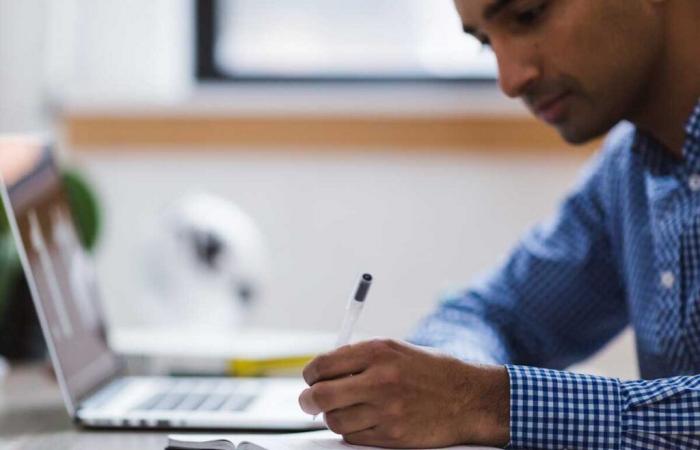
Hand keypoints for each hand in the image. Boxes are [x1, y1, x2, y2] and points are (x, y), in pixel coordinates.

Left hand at [299, 339, 509, 447]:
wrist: (468, 398)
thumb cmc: (431, 371)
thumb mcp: (395, 350)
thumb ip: (359, 357)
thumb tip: (322, 371)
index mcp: (378, 351)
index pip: (323, 365)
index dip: (310, 374)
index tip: (311, 379)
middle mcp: (380, 379)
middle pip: (320, 395)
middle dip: (309, 400)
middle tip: (310, 401)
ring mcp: (386, 410)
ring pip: (334, 420)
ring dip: (333, 416)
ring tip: (344, 410)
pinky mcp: (392, 435)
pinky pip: (353, 437)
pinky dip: (352, 431)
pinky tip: (364, 420)